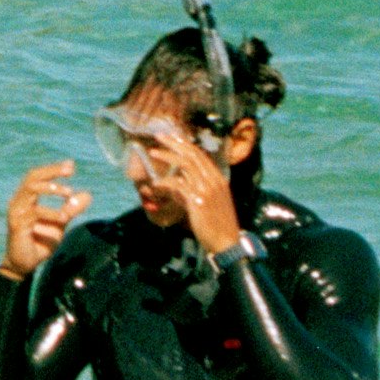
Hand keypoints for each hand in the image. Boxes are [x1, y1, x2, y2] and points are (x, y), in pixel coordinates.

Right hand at [1, 160, 83, 278]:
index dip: (53, 169)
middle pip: (32, 177)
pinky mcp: (17, 225)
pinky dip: (51, 213)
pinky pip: (34, 213)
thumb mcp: (60, 223)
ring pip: (31, 190)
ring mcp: (16, 212)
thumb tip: (87, 194)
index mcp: (27, 198)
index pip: (37, 177)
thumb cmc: (40, 241)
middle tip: (69, 170)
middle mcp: (19, 201)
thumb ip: (71, 209)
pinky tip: (64, 218)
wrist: (25, 264)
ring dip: (51, 189)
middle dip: (51, 172)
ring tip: (69, 193)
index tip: (70, 165)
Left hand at [166, 135, 247, 256]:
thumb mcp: (209, 202)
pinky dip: (165, 183)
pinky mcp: (198, 202)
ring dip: (167, 156)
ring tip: (153, 152)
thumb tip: (175, 183)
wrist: (227, 243)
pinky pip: (178, 186)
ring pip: (185, 165)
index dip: (185, 144)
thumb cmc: (217, 224)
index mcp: (219, 180)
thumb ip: (194, 189)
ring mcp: (207, 190)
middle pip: (192, 155)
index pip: (201, 155)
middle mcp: (214, 181)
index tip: (171, 137)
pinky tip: (156, 184)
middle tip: (158, 136)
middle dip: (174, 143)